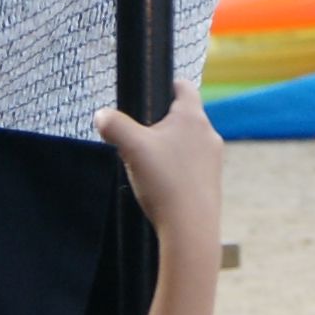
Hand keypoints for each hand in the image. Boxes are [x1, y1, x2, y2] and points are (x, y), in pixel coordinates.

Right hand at [95, 87, 224, 273]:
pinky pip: (192, 166)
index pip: (184, 86)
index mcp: (192, 117)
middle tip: (139, 137)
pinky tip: (161, 186)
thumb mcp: (131, 148)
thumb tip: (101, 115)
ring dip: (169, 148)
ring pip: (187, 143)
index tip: (150, 93)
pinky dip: (177, 170)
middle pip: (184, 116)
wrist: (190, 228)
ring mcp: (214, 159)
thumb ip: (114, 125)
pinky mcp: (212, 181)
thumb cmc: (164, 182)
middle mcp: (209, 134)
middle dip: (162, 123)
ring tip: (148, 165)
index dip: (167, 85)